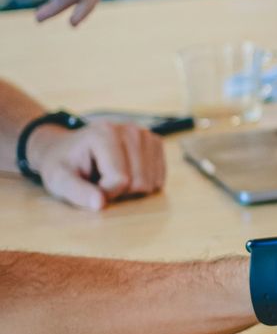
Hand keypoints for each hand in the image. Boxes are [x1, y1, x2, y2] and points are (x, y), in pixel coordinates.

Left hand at [27, 121, 165, 209]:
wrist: (68, 149)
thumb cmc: (63, 165)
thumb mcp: (59, 180)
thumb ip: (77, 192)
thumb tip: (100, 204)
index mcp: (105, 133)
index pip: (120, 180)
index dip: (105, 193)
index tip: (89, 186)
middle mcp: (131, 129)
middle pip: (140, 182)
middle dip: (120, 191)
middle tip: (100, 181)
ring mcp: (146, 135)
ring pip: (152, 182)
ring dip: (132, 189)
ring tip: (112, 177)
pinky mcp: (155, 143)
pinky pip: (159, 177)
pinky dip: (143, 183)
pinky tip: (127, 173)